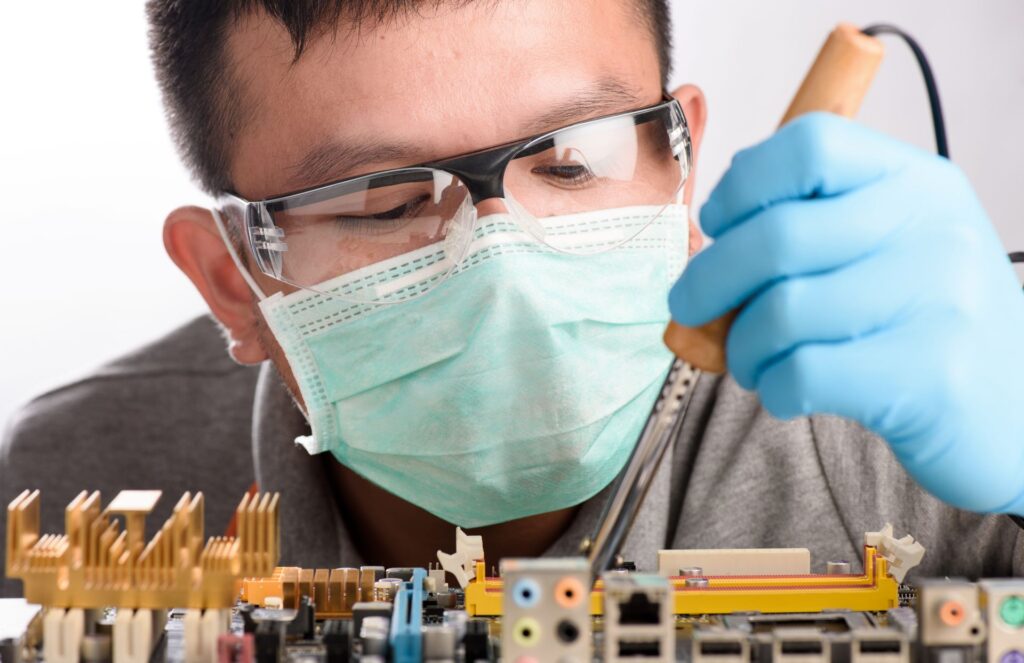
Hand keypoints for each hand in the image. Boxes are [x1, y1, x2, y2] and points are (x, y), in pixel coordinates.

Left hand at [669, 113, 1023, 514]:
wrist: (1015, 412)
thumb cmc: (922, 326)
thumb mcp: (889, 250)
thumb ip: (812, 231)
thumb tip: (706, 247)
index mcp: (917, 181)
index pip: (809, 144)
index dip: (742, 184)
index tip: (717, 225)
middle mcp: (933, 226)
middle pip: (777, 235)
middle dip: (707, 279)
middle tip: (688, 307)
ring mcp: (938, 297)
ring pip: (782, 312)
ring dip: (742, 347)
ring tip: (751, 362)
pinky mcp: (928, 373)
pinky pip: (804, 372)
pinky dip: (772, 388)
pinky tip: (783, 392)